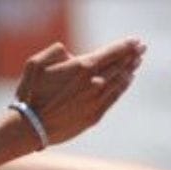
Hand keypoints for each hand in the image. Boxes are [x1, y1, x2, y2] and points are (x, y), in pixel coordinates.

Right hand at [13, 38, 145, 146]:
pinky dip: (123, 87)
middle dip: (132, 56)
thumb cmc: (29, 95)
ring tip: (136, 63)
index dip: (126, 45)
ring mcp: (96, 100)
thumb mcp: (34, 64)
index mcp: (82, 67)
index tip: (136, 41)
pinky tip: (127, 80)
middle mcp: (94, 83)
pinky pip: (114, 98)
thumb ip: (54, 52)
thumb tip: (70, 53)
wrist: (29, 128)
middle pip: (120, 65)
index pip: (112, 52)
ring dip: (130, 70)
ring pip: (120, 81)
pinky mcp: (94, 116)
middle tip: (141, 49)